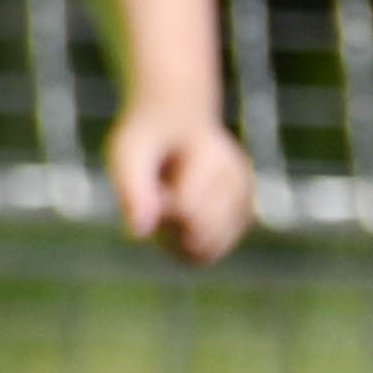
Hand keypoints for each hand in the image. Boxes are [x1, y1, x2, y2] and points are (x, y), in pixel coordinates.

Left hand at [114, 105, 257, 265]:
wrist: (174, 121)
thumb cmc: (146, 138)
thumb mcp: (127, 154)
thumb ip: (133, 192)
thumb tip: (138, 235)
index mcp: (214, 160)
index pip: (187, 212)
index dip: (158, 211)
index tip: (151, 190)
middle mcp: (238, 182)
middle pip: (200, 238)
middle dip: (168, 229)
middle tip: (157, 197)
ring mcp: (244, 200)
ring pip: (206, 251)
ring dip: (177, 239)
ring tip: (166, 204)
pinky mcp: (241, 217)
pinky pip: (209, 252)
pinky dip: (187, 244)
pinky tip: (177, 215)